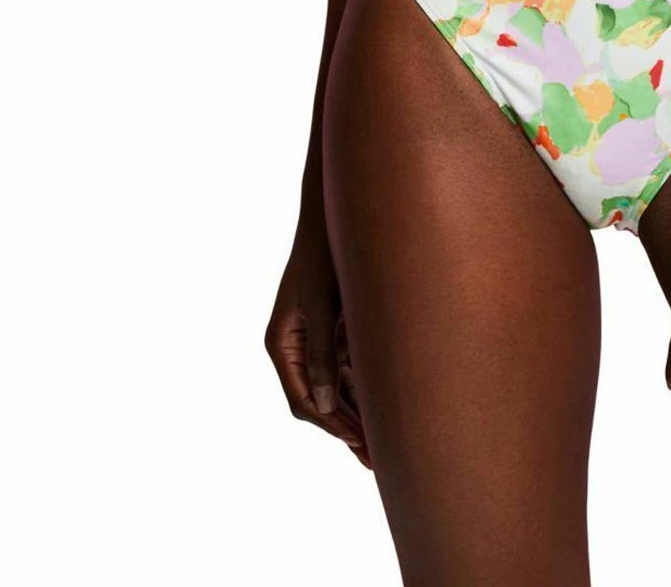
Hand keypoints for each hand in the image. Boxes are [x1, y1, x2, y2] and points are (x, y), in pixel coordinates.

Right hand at [264, 212, 370, 469]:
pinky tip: (387, 404)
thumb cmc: (324, 253)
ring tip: (386, 442)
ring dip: (358, 411)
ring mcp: (316, 339)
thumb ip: (322, 354)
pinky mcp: (335, 330)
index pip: (304, 399)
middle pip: (321, 399)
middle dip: (348, 427)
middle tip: (377, 458)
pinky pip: (348, 368)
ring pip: (337, 387)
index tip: (359, 442)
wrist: (339, 213)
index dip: (331, 423)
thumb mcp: (322, 304)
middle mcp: (296, 346)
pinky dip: (364, 387)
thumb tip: (326, 405)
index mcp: (283, 343)